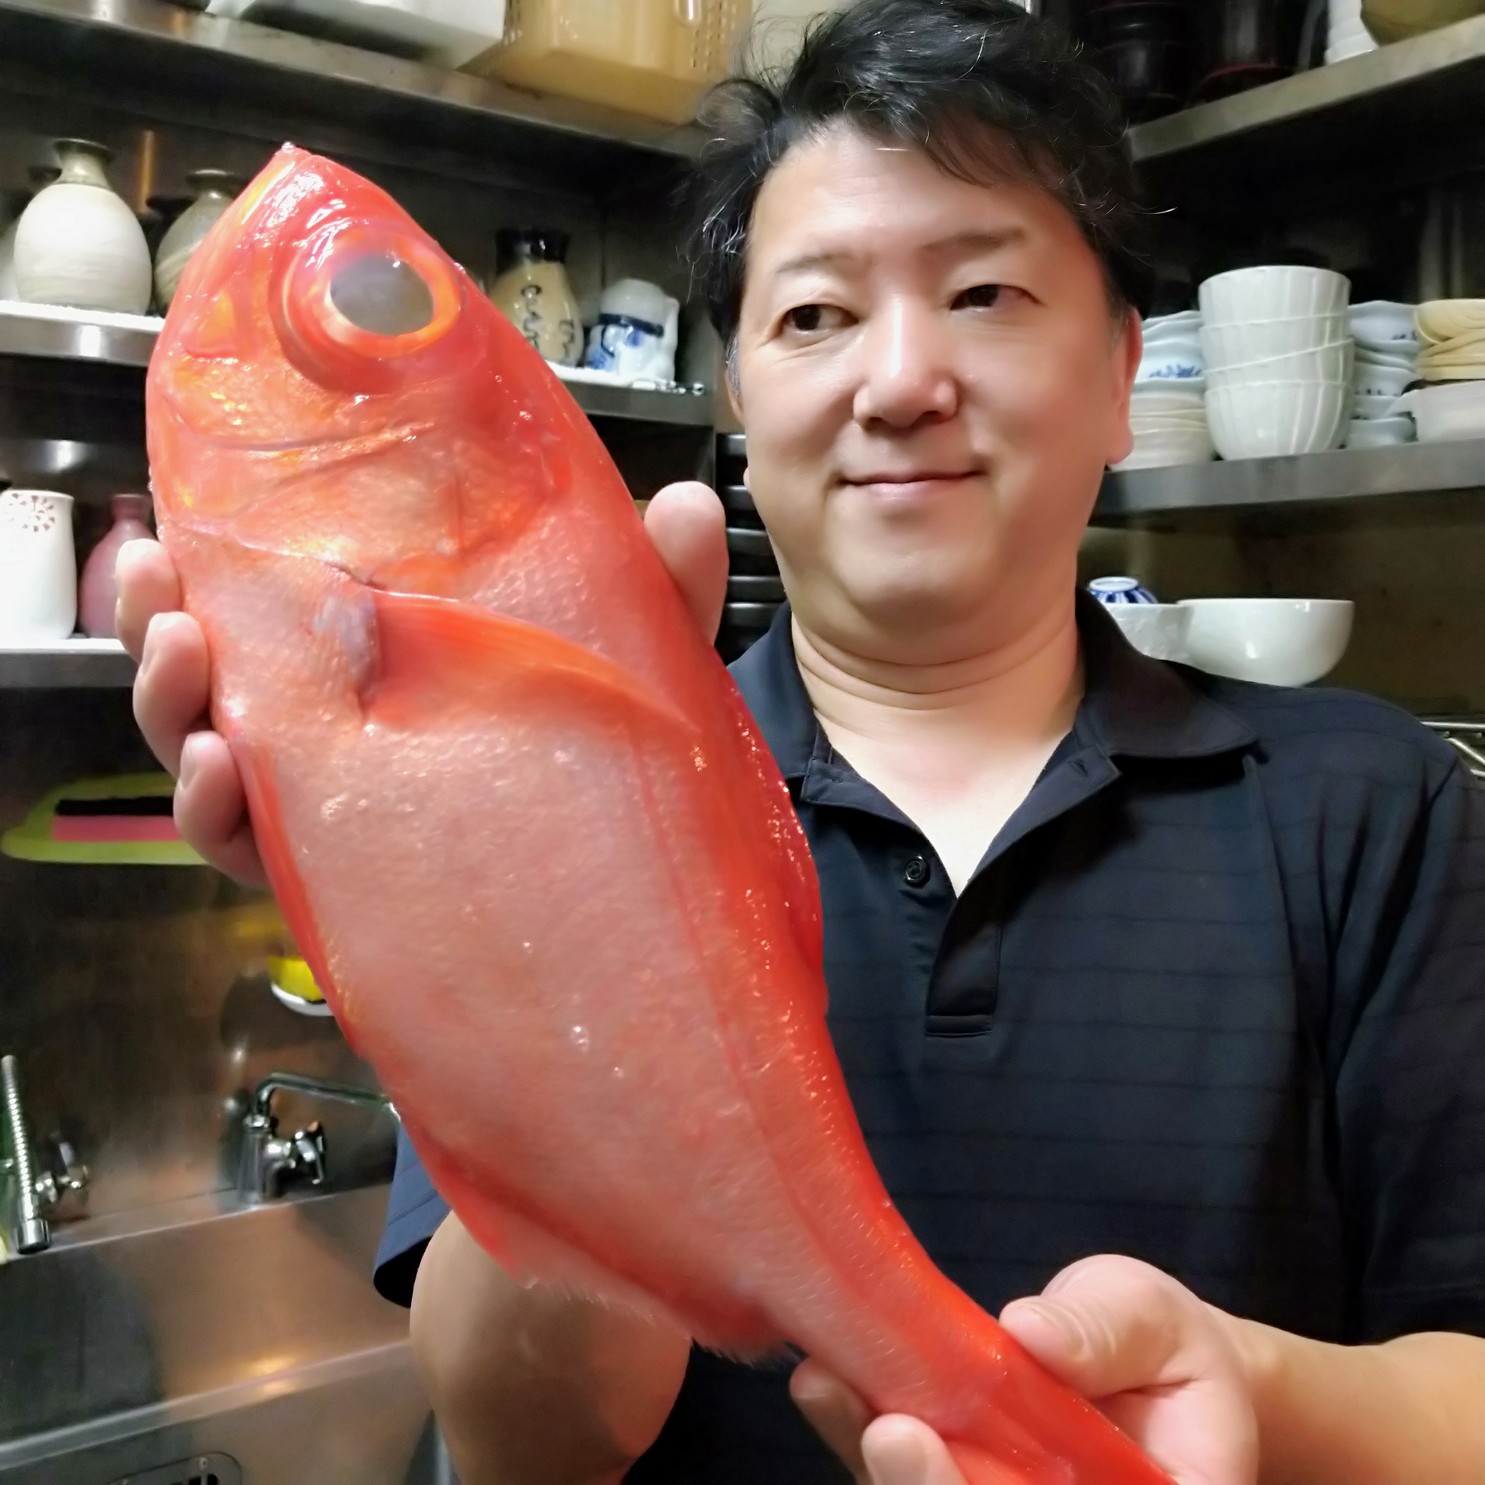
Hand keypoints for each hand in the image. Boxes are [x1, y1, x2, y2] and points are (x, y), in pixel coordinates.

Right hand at [117, 483, 728, 885]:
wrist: (630, 914)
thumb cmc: (613, 766)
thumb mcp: (638, 666)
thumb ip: (659, 588)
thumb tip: (688, 506)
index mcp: (397, 664)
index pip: (290, 602)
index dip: (225, 557)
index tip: (193, 504)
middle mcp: (348, 731)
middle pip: (225, 670)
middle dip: (164, 621)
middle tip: (161, 578)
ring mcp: (335, 810)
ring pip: (212, 751)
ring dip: (169, 701)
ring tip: (183, 652)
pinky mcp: (337, 888)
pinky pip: (248, 852)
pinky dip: (213, 813)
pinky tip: (220, 771)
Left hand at [791, 1255, 1258, 1484]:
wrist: (1146, 1370)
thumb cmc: (1162, 1349)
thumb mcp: (1151, 1321)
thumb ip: (1104, 1333)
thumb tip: (1031, 1331)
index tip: (924, 1443)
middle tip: (884, 1429)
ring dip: (872, 1461)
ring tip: (828, 1386)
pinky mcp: (948, 1484)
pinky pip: (896, 1475)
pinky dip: (854, 1433)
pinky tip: (824, 1383)